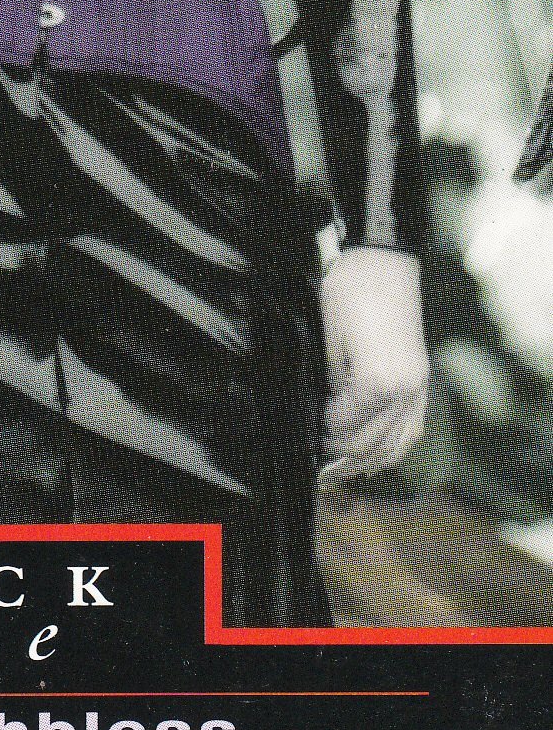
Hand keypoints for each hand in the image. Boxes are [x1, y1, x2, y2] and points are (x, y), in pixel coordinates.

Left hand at [318, 245, 429, 484]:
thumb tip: (329, 411)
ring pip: (397, 442)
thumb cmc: (350, 292)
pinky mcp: (422, 378)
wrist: (384, 259)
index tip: (307, 438)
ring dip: (370, 459)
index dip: (323, 434)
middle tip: (319, 464)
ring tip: (344, 470)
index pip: (346, 426)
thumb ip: (331, 382)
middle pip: (372, 442)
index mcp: (377, 382)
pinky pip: (412, 426)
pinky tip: (379, 454)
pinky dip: (395, 445)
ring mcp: (419, 386)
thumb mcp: (328, 338)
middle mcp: (405, 391)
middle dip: (343, 456)